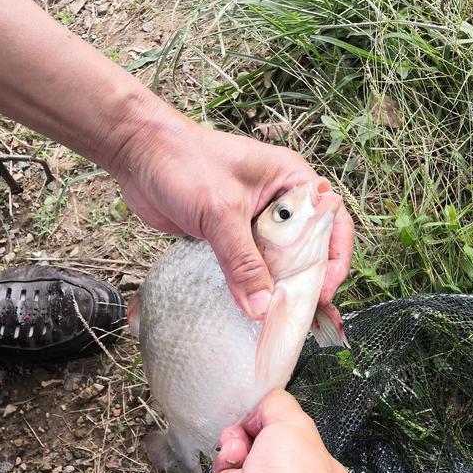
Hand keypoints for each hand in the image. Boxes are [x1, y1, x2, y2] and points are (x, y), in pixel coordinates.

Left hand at [112, 108, 353, 317]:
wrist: (137, 152)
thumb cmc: (183, 161)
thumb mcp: (221, 211)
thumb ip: (242, 260)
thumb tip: (261, 305)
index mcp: (292, 181)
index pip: (332, 222)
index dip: (335, 259)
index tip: (323, 291)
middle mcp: (280, 203)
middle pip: (308, 249)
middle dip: (307, 282)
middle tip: (301, 314)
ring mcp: (254, 221)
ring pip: (277, 263)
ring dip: (279, 290)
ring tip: (279, 320)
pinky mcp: (230, 238)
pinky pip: (249, 268)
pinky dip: (252, 288)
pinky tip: (251, 310)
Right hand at [197, 390, 359, 472]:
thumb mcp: (296, 425)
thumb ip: (282, 406)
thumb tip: (267, 404)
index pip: (310, 450)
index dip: (288, 430)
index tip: (272, 419)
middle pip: (275, 455)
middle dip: (256, 438)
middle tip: (248, 432)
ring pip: (249, 465)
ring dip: (237, 450)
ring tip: (236, 452)